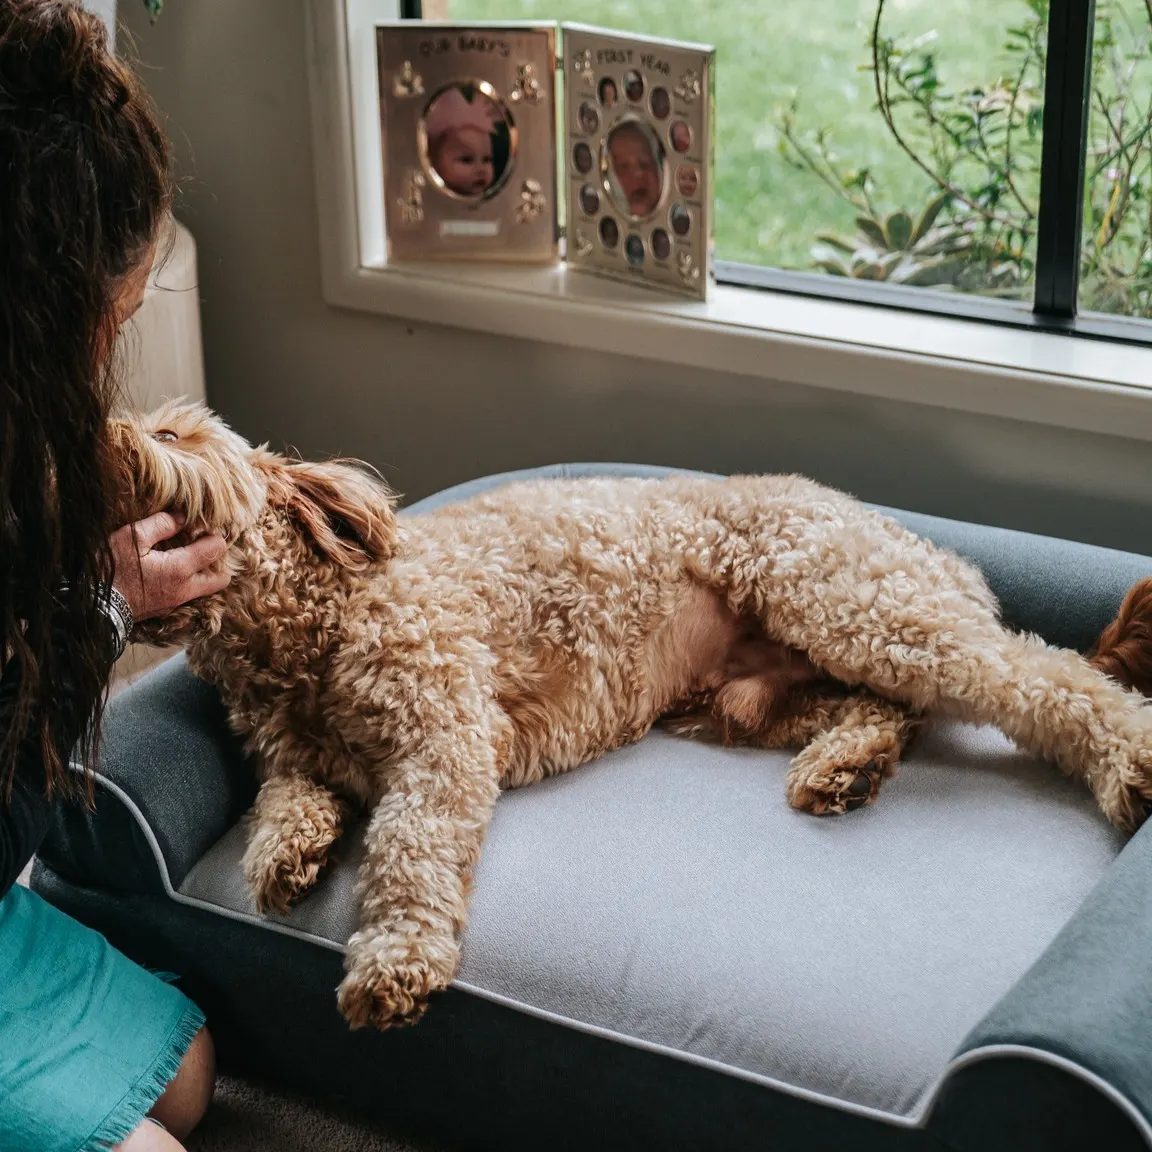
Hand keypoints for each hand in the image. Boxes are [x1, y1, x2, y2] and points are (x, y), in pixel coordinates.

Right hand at [109, 511, 229, 620]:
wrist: (92, 607)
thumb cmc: (109, 570)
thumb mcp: (131, 538)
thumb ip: (161, 524)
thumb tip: (183, 517)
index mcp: (181, 569)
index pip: (216, 549)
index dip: (215, 535)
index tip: (203, 527)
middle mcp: (185, 589)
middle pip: (221, 578)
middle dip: (218, 561)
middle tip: (202, 546)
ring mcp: (175, 603)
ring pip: (205, 589)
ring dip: (203, 574)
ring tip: (186, 557)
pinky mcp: (164, 611)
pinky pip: (188, 596)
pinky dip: (188, 583)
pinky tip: (170, 571)